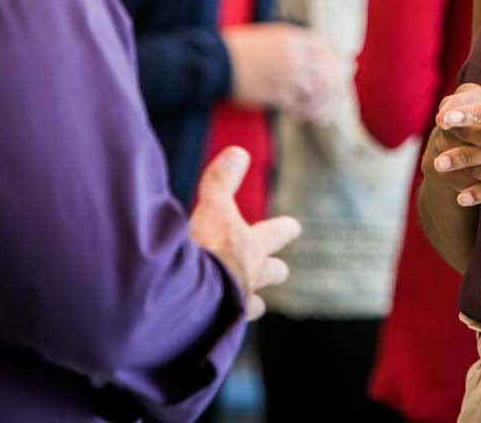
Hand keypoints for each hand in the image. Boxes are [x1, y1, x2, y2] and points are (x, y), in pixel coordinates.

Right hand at [188, 146, 302, 318]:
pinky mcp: (218, 329)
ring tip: (248, 306)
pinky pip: (227, 327)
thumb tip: (238, 152)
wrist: (186, 301)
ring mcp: (236, 307)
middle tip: (280, 270)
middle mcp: (250, 278)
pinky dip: (222, 324)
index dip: (284, 229)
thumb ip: (222, 181)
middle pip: (273, 273)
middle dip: (275, 270)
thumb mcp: (211, 208)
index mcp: (251, 247)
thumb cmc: (204, 251)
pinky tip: (213, 326)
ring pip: (253, 306)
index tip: (294, 226)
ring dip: (250, 303)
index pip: (275, 234)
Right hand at [223, 23, 342, 120]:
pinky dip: (309, 113)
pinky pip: (302, 106)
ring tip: (323, 111)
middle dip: (337, 85)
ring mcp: (287, 76)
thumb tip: (322, 52)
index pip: (327, 49)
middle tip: (338, 96)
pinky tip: (309, 117)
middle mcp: (295, 56)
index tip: (343, 70)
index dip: (337, 61)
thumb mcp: (272, 36)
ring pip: (319, 91)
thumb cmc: (240, 49)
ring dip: (324, 103)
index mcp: (293, 37)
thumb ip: (297, 42)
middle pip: (329, 71)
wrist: (216, 62)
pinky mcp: (277, 95)